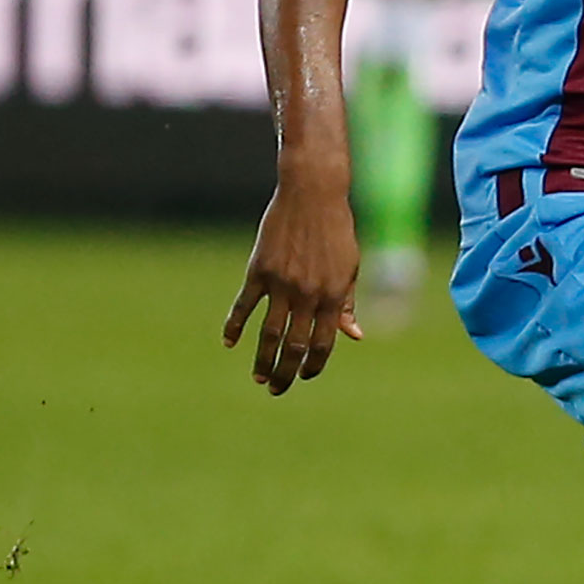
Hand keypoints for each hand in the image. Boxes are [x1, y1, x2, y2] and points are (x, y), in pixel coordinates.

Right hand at [223, 172, 361, 395]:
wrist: (313, 194)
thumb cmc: (336, 231)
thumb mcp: (349, 267)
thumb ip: (345, 303)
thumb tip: (353, 336)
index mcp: (332, 295)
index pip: (324, 342)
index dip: (315, 365)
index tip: (305, 377)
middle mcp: (307, 294)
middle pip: (294, 345)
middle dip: (286, 372)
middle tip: (276, 389)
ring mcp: (281, 283)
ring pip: (269, 332)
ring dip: (262, 359)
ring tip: (258, 377)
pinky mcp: (258, 270)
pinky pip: (244, 305)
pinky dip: (235, 325)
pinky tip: (229, 343)